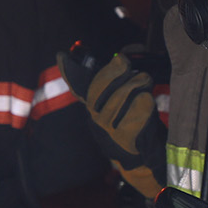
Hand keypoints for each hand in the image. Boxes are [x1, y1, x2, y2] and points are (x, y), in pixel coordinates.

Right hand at [58, 47, 161, 189]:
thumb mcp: (129, 98)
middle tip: (125, 61)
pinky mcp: (124, 139)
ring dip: (134, 84)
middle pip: (97, 90)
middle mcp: (96, 119)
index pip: (79, 89)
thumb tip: (134, 47)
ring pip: (117, 98)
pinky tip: (146, 99)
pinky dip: (142, 103)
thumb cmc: (138, 123)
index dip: (69, 73)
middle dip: (111, 72)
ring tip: (144, 78)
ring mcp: (108, 131)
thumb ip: (127, 74)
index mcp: (95, 108)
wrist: (146, 159)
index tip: (61, 56)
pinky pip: (133, 114)